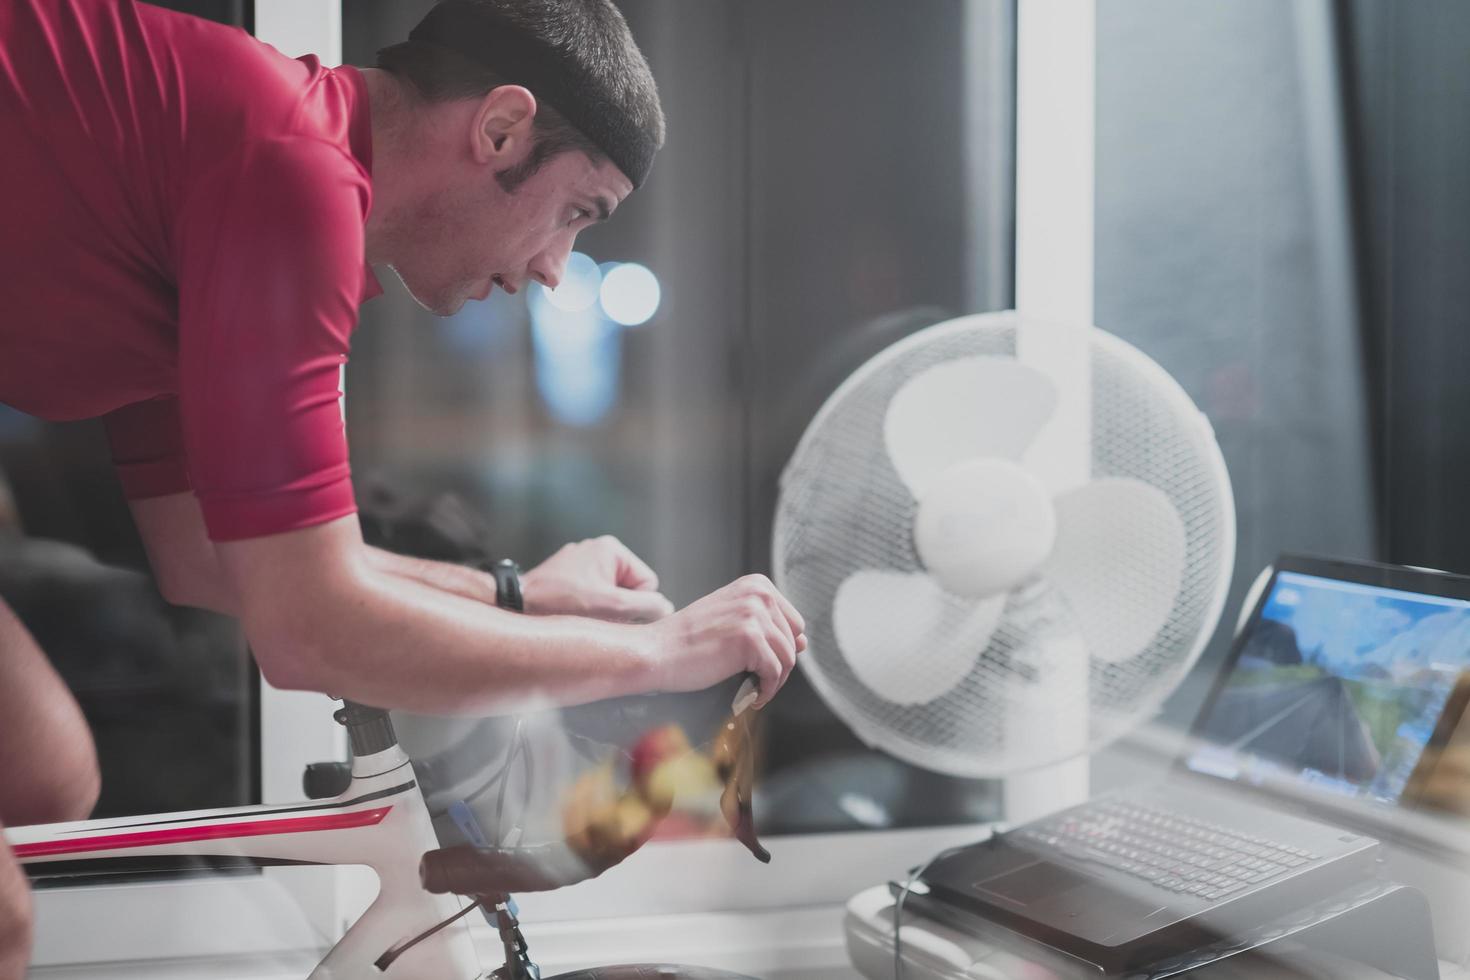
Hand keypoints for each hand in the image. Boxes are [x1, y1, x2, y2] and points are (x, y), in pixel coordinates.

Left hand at [521, 535, 674, 622]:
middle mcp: (595, 549)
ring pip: (608, 596)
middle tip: (597, 618)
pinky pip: (589, 596)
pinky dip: (584, 609)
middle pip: (628, 589)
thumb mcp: (615, 608)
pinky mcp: (563, 577)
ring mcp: (578, 563)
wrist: (516, 607)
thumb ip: (649, 606)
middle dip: (618, 609)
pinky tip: (570, 615)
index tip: (614, 614)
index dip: (636, 605)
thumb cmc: (563, 605)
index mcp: (611, 549)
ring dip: (602, 612)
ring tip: (580, 617)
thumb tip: (665, 609)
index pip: (647, 583)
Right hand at [644, 574, 806, 708]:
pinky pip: (775, 673)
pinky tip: (752, 695)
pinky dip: (766, 690)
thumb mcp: (731, 621)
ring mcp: (755, 614)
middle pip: (794, 641)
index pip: (794, 622)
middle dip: (779, 666)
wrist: (657, 652)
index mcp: (756, 585)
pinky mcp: (750, 638)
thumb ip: (766, 626)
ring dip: (773, 681)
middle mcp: (759, 594)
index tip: (762, 664)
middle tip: (757, 681)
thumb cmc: (687, 641)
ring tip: (754, 690)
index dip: (781, 649)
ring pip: (787, 659)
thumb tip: (803, 642)